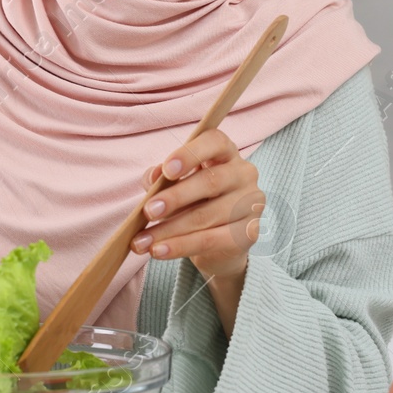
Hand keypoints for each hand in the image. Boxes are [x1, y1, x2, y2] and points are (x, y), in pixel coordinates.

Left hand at [129, 128, 263, 280]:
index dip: (190, 154)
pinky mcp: (249, 233)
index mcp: (226, 153)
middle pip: (211, 181)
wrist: (218, 242)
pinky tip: (159, 251)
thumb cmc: (194, 202)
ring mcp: (251, 204)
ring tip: (142, 241)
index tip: (167, 171)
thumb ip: (163, 178)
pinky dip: (180, 246)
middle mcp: (244, 174)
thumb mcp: (175, 185)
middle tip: (148, 211)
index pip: (215, 142)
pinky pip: (211, 240)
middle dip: (176, 197)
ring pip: (207, 216)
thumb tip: (153, 178)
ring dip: (170, 229)